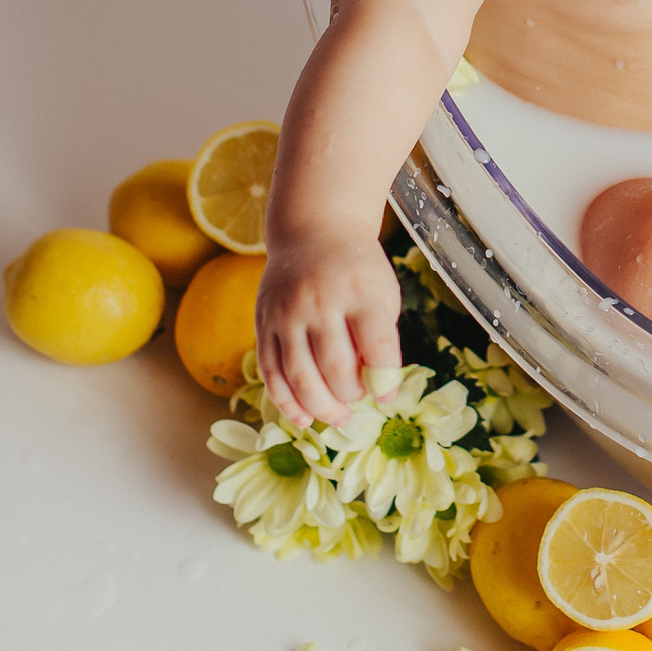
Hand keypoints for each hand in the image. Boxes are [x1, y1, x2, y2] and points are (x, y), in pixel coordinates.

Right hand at [254, 225, 402, 427]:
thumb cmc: (357, 269)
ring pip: (300, 377)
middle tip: (360, 400)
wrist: (313, 231)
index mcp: (360, 291)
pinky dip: (287, 403)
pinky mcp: (263, 324)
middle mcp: (320, 302)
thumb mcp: (382, 291)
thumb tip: (376, 389)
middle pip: (336, 368)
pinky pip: (271, 373)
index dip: (385, 380)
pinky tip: (305, 418)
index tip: (388, 396)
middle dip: (352, 395)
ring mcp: (287, 314)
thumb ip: (380, 336)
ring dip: (322, 408)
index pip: (377, 346)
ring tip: (340, 417)